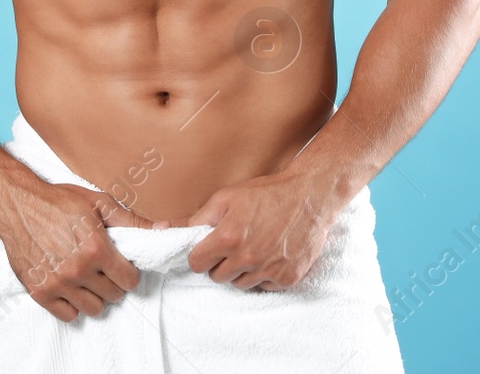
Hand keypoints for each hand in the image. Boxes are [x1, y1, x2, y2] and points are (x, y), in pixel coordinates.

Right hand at [0, 181, 162, 322]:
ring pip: (93, 309)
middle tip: (103, 269)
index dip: (129, 272)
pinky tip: (70, 287)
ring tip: (87, 278)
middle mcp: (78, 270)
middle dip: (113, 283)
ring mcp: (58, 284)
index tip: (121, 265)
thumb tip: (163, 229)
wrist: (17, 204)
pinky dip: (72, 305)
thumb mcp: (98, 203)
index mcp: (96, 248)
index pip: (130, 281)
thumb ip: (132, 220)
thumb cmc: (58, 201)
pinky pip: (68, 315)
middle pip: (114, 296)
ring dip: (94, 296)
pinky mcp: (40, 292)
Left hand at [185, 170, 342, 290]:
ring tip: (254, 247)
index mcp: (227, 238)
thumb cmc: (266, 193)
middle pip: (217, 277)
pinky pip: (264, 287)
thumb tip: (169, 230)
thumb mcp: (226, 197)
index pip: (197, 264)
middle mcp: (247, 258)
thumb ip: (197, 218)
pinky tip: (271, 254)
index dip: (200, 254)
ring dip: (242, 271)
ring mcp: (269, 270)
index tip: (209, 246)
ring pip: (240, 285)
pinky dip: (265, 275)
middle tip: (234, 244)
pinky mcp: (288, 278)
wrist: (310, 195)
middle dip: (220, 263)